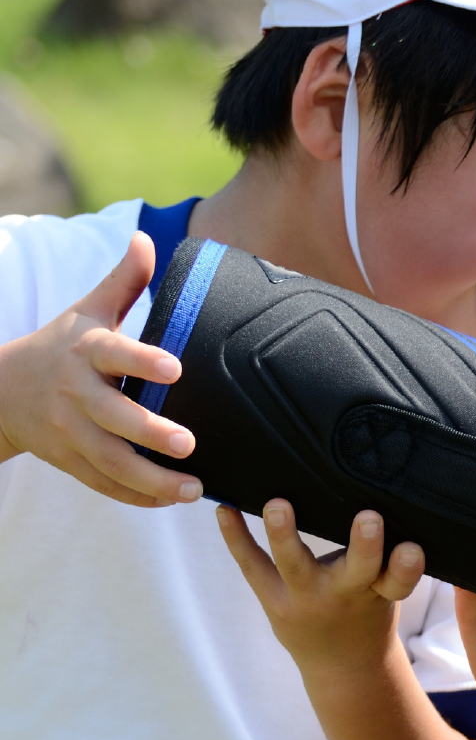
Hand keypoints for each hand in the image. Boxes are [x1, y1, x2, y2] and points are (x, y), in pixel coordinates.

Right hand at [0, 233, 200, 505]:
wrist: (3, 391)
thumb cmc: (63, 346)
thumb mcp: (86, 310)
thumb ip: (123, 281)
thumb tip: (147, 239)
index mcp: (85, 352)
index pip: (115, 354)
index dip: (143, 361)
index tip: (177, 369)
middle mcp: (76, 394)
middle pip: (112, 417)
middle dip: (149, 432)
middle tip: (189, 443)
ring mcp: (70, 432)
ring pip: (109, 461)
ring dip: (151, 479)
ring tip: (193, 488)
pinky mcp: (70, 461)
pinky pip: (103, 484)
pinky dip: (135, 496)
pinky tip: (169, 501)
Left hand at [217, 499, 425, 673]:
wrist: (342, 662)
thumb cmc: (368, 609)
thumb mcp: (386, 588)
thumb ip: (384, 557)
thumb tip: (375, 494)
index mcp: (380, 593)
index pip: (399, 581)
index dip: (407, 566)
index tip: (412, 547)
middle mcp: (345, 596)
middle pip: (358, 570)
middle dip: (364, 545)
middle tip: (369, 517)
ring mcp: (305, 598)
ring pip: (295, 565)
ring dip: (286, 535)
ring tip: (278, 506)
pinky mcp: (273, 598)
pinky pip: (252, 566)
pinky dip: (236, 537)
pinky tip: (224, 510)